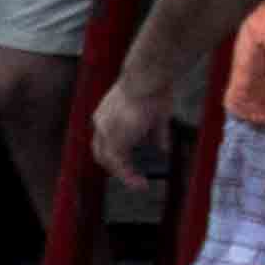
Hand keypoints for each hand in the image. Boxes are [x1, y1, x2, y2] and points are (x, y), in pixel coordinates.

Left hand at [89, 57, 186, 183]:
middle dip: (116, 168)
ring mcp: (106, 131)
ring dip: (124, 175)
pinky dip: (128, 175)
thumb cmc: (153, 90)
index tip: (129, 164)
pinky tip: (140, 183)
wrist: (147, 79)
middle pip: (102, 153)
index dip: (115, 154)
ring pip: (108, 160)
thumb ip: (156, 134)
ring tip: (138, 184)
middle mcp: (102, 123)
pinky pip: (119, 164)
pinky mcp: (116, 139)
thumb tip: (162, 149)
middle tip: (132, 178)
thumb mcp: (155, 116)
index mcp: (107, 115)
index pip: (105, 140)